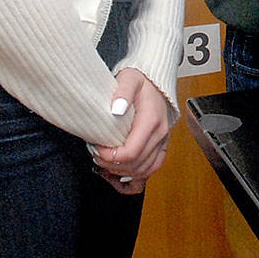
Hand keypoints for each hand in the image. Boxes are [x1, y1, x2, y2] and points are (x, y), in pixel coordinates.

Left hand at [91, 68, 171, 194]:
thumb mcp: (129, 79)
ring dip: (122, 172)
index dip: (110, 157)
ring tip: (105, 163)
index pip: (131, 152)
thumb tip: (117, 109)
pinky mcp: (160, 147)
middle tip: (96, 154)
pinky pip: (152, 170)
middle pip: (135, 165)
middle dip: (112, 165)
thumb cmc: (141, 81)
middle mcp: (160, 134)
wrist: (155, 82)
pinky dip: (136, 178)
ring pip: (144, 171)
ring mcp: (162, 142)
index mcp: (151, 121)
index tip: (97, 148)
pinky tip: (120, 177)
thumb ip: (123, 92)